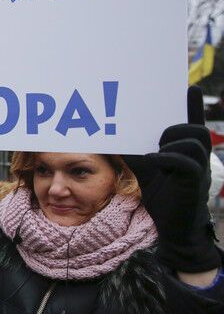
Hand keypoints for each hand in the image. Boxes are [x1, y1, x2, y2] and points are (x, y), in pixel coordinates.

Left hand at [123, 87, 219, 272]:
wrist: (172, 226)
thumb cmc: (161, 193)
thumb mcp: (146, 169)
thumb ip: (134, 151)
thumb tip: (113, 136)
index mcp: (187, 151)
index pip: (193, 125)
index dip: (192, 107)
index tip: (188, 87)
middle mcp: (197, 158)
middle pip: (198, 130)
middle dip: (177, 127)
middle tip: (158, 136)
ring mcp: (199, 170)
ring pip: (195, 142)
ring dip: (172, 142)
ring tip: (154, 153)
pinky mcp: (194, 183)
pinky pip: (186, 164)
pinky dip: (167, 159)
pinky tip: (152, 160)